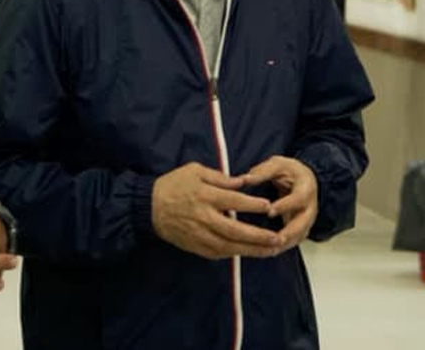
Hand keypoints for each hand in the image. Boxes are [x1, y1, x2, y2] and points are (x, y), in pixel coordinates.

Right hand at [151, 162, 280, 259]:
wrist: (147, 207)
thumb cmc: (173, 185)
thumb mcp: (194, 171)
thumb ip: (220, 177)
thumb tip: (242, 181)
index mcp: (204, 196)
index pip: (233, 201)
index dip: (252, 204)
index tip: (268, 206)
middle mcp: (203, 218)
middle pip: (234, 230)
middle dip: (258, 236)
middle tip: (277, 238)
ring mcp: (199, 235)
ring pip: (228, 246)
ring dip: (251, 250)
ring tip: (271, 251)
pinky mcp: (195, 246)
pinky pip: (218, 253)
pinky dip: (235, 254)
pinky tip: (249, 253)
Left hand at [240, 156, 317, 252]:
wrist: (306, 180)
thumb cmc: (291, 172)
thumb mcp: (278, 165)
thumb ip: (263, 172)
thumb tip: (245, 179)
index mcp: (306, 188)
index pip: (298, 199)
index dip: (285, 205)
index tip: (270, 210)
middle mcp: (310, 207)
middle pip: (303, 224)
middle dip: (288, 233)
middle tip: (273, 240)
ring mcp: (307, 220)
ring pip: (298, 236)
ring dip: (284, 244)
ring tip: (267, 251)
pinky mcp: (301, 229)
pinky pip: (293, 241)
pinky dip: (282, 247)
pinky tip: (268, 251)